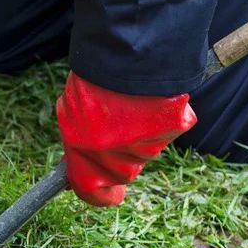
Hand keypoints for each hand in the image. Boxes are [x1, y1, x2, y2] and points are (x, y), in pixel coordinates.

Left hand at [55, 71, 196, 206]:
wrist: (124, 52)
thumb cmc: (92, 81)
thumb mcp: (71, 115)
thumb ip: (78, 142)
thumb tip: (80, 158)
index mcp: (86, 160)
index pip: (95, 194)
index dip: (99, 193)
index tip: (104, 190)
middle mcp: (119, 162)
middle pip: (121, 171)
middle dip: (116, 155)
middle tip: (113, 125)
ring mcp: (150, 147)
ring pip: (145, 150)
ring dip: (138, 133)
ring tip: (128, 101)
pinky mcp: (176, 128)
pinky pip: (167, 128)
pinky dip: (160, 116)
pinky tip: (150, 96)